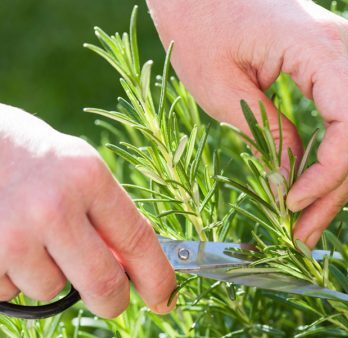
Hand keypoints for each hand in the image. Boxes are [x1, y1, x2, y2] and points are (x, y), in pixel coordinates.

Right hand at [0, 104, 175, 316]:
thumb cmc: (35, 158)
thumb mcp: (79, 170)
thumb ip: (105, 214)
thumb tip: (129, 264)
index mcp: (88, 178)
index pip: (137, 240)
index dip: (157, 277)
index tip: (165, 298)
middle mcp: (54, 207)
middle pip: (103, 283)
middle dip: (114, 301)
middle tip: (113, 300)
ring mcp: (15, 234)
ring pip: (52, 290)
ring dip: (51, 276)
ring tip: (34, 237)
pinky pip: (12, 290)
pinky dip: (15, 276)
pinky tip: (8, 241)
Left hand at [148, 0, 347, 246]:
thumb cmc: (195, 22)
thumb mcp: (221, 87)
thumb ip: (265, 134)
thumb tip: (288, 181)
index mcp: (319, 48)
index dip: (328, 174)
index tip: (291, 203)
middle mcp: (341, 49)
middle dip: (333, 189)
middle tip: (303, 233)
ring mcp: (337, 55)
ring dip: (333, 179)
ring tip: (305, 220)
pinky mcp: (323, 64)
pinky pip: (339, 118)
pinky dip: (327, 155)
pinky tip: (307, 184)